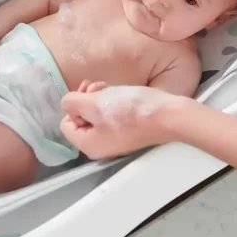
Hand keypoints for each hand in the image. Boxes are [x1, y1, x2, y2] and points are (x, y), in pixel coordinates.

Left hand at [59, 84, 185, 159]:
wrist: (170, 115)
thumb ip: (72, 102)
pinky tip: (123, 95)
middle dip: (88, 100)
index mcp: (88, 145)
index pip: (66, 123)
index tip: (90, 93)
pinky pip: (112, 118)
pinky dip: (114, 105)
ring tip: (112, 89)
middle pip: (82, 120)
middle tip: (100, 87)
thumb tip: (68, 104)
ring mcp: (116, 141)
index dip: (75, 105)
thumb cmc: (131, 110)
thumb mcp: (94, 102)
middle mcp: (100, 148)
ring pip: (97, 116)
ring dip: (101, 99)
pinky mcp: (130, 133)